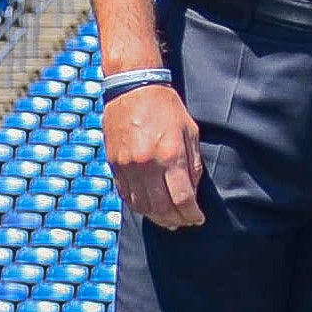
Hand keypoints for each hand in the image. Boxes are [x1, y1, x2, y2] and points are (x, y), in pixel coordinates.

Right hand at [104, 79, 206, 230]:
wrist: (133, 89)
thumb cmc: (166, 108)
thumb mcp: (190, 131)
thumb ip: (192, 163)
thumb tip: (192, 192)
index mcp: (170, 153)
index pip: (182, 197)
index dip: (191, 214)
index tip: (197, 219)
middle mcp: (147, 163)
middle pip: (161, 207)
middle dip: (176, 220)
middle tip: (184, 223)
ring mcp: (127, 166)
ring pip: (142, 205)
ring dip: (157, 218)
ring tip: (168, 221)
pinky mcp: (114, 165)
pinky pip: (126, 195)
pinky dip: (139, 206)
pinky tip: (149, 209)